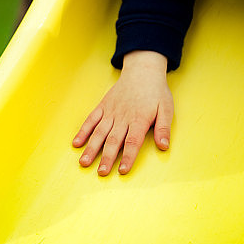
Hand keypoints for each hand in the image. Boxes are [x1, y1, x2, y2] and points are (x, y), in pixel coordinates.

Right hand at [72, 51, 172, 175]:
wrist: (142, 71)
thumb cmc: (156, 92)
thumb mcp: (166, 108)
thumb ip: (164, 128)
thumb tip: (164, 146)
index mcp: (140, 119)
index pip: (133, 141)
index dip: (128, 156)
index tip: (122, 170)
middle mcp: (123, 117)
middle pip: (114, 140)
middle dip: (106, 157)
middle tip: (101, 173)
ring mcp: (111, 111)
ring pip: (100, 132)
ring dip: (91, 148)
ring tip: (84, 162)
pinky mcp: (103, 106)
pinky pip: (91, 119)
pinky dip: (83, 131)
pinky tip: (76, 143)